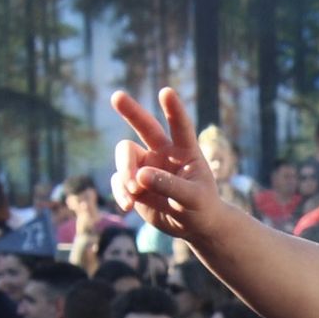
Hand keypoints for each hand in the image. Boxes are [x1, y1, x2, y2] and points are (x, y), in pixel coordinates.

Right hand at [109, 88, 222, 237]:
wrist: (192, 224)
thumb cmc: (201, 208)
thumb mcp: (193, 199)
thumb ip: (170, 186)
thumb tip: (139, 176)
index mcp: (185, 151)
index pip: (180, 127)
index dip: (173, 109)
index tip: (166, 92)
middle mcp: (163, 152)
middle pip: (145, 126)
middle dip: (131, 111)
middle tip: (117, 96)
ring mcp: (146, 165)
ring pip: (125, 155)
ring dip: (125, 172)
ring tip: (134, 193)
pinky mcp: (133, 181)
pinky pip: (118, 180)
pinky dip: (120, 192)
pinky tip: (129, 206)